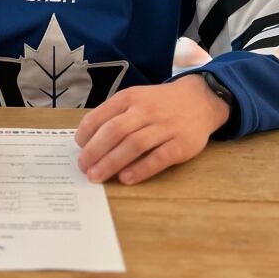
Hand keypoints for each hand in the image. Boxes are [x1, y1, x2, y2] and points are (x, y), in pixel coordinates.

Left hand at [74, 73, 230, 185]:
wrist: (200, 99)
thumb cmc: (159, 104)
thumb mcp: (135, 99)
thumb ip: (114, 115)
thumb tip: (88, 141)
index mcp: (130, 98)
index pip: (101, 116)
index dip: (86, 134)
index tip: (78, 148)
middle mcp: (146, 111)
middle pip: (115, 131)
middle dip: (95, 151)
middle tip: (83, 167)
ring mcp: (165, 127)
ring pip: (134, 144)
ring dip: (112, 162)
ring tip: (97, 176)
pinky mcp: (181, 144)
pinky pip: (159, 158)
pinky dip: (141, 169)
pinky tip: (126, 179)